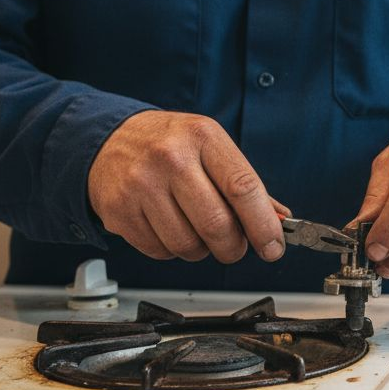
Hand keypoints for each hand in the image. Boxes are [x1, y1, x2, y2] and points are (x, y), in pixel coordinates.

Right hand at [88, 110, 284, 262]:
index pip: (243, 188)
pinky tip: (168, 226)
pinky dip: (171, 250)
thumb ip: (244, 185)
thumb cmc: (168, 145)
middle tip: (233, 245)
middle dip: (233, 247)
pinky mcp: (119, 211)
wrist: (109, 140)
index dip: (263, 226)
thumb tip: (279, 222)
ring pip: (188, 246)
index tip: (273, 247)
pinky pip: (160, 252)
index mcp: (203, 137)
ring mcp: (141, 184)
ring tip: (195, 230)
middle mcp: (170, 157)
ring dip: (201, 250)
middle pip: (217, 225)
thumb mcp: (210, 147)